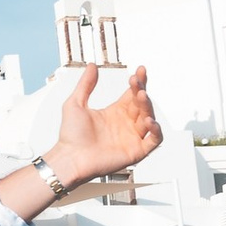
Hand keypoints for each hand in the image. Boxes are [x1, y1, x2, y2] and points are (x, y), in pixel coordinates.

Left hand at [43, 63, 160, 191]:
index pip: (132, 94)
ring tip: (141, 96)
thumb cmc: (71, 136)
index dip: (138, 82)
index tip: (139, 71)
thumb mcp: (75, 103)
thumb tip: (91, 66)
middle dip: (141, 91)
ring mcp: (132, 137)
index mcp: (115, 112)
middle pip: (142, 104)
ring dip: (148, 106)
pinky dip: (156, 131)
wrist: (70, 158)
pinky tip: (150, 121)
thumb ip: (85, 84)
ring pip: (149, 118)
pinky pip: (154, 140)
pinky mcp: (136, 151)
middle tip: (137, 82)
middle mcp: (125, 124)